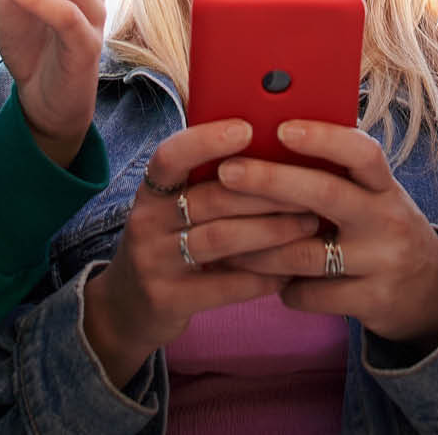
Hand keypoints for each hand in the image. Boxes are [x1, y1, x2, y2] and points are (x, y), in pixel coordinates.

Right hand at [83, 122, 318, 385]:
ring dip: (271, 231)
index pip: (170, 156)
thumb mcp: (174, 210)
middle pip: (211, 197)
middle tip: (311, 188)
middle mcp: (146, 222)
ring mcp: (153, 262)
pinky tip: (289, 273)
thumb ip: (209, 184)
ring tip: (308, 225)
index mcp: (151, 191)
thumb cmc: (169, 244)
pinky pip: (223, 287)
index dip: (206, 140)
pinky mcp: (167, 300)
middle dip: (267, 191)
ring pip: (221, 239)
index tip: (247, 129)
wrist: (126, 308)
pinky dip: (261, 278)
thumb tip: (273, 151)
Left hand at [219, 122, 437, 353]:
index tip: (282, 128)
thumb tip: (267, 140)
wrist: (432, 293)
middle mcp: (387, 219)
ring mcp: (382, 262)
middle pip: (326, 194)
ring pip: (305, 253)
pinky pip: (310, 294)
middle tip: (227, 172)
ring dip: (258, 247)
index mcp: (384, 186)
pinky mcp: (372, 300)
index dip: (323, 138)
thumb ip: (334, 176)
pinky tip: (267, 280)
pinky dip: (281, 287)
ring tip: (224, 239)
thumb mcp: (372, 197)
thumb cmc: (381, 229)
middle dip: (271, 181)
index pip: (362, 153)